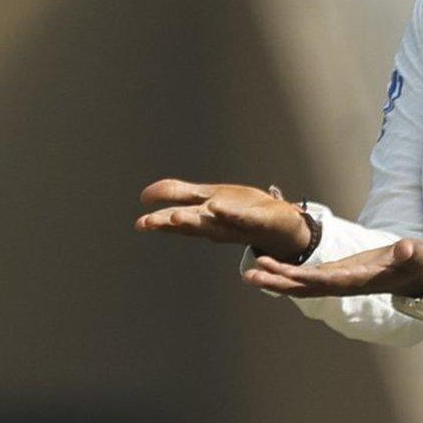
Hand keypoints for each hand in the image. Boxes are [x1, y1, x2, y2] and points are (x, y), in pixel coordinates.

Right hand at [135, 179, 312, 259]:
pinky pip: (243, 218)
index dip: (158, 219)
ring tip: (175, 217)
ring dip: (193, 222)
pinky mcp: (259, 221)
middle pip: (190, 224)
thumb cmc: (243, 211)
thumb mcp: (208, 198)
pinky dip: (230, 214)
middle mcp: (217, 224)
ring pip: (212, 225)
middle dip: (169, 224)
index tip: (139, 220)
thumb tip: (145, 195)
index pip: (178, 217)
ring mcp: (237, 224)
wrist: (283, 227)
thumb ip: (180, 194)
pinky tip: (216, 207)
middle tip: (147, 223)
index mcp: (204, 217)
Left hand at [243, 238, 422, 299]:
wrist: (416, 274)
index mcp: (357, 279)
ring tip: (250, 273)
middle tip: (250, 275)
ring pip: (301, 284)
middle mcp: (342, 284)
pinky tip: (269, 266)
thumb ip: (411, 253)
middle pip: (305, 287)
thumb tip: (407, 250)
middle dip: (278, 282)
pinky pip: (306, 278)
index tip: (282, 274)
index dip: (303, 278)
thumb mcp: (417, 255)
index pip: (326, 280)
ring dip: (276, 279)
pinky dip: (286, 274)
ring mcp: (337, 280)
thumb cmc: (416, 263)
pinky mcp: (335, 274)